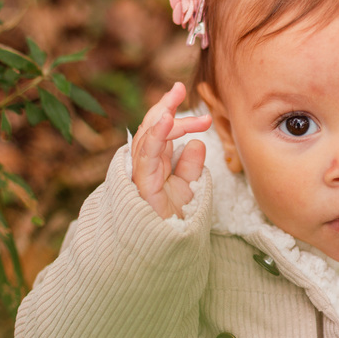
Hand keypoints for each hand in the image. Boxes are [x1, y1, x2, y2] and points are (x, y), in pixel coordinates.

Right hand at [131, 82, 212, 218]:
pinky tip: (165, 119)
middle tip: (179, 89)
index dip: (170, 110)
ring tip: (173, 99)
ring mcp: (141, 174)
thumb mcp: (187, 189)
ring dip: (161, 116)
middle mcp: (145, 165)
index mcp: (155, 163)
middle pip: (151, 128)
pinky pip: (146, 155)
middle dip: (164, 106)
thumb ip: (190, 167)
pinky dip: (156, 135)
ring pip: (148, 137)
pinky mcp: (142, 184)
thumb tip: (196, 143)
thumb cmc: (171, 221)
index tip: (182, 92)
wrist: (164, 249)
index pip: (160, 130)